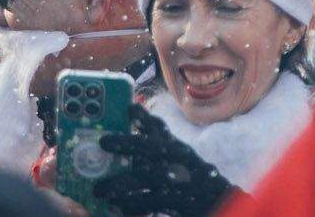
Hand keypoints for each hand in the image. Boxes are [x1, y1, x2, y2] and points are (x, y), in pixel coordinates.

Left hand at [95, 109, 239, 215]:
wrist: (215, 200)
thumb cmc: (190, 177)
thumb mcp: (179, 158)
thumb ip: (159, 146)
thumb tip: (134, 131)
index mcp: (177, 149)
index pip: (161, 129)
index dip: (145, 117)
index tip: (129, 108)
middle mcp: (179, 159)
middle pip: (152, 146)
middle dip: (128, 142)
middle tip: (104, 141)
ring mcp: (179, 179)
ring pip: (147, 176)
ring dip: (120, 182)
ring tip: (99, 189)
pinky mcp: (176, 199)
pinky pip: (149, 200)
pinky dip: (131, 203)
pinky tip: (117, 205)